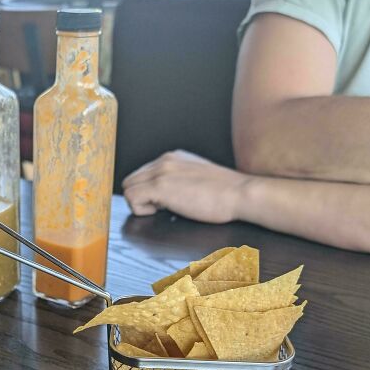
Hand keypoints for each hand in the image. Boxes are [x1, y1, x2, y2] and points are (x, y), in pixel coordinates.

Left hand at [122, 150, 247, 223]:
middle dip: (142, 197)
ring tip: (164, 210)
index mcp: (173, 157)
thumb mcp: (198, 179)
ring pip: (128, 189)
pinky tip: (163, 212)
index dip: (149, 192)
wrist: (241, 194)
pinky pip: (132, 198)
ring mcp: (162, 172)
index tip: (166, 203)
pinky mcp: (161, 186)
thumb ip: (180, 180)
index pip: (142, 174)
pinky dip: (142, 210)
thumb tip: (165, 195)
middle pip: (131, 181)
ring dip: (141, 204)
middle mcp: (164, 160)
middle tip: (163, 208)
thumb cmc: (226, 194)